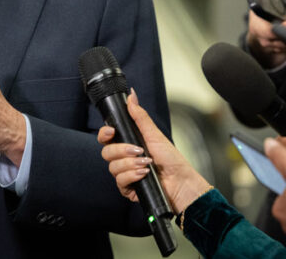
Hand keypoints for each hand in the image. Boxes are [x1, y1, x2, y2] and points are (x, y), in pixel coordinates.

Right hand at [98, 91, 211, 213]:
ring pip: (112, 167)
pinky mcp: (128, 188)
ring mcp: (125, 173)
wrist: (181, 182)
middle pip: (106, 153)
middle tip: (138, 150)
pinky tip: (144, 174)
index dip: (104, 134)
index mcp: (128, 144)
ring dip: (130, 164)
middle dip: (121, 151)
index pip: (106, 138)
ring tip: (146, 163)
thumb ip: (140, 116)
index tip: (111, 131)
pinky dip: (132, 176)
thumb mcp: (154, 135)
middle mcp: (124, 159)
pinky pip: (119, 181)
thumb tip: (131, 96)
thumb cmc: (171, 159)